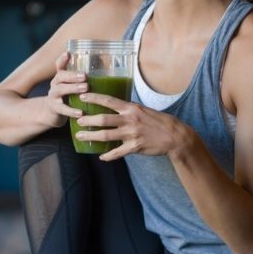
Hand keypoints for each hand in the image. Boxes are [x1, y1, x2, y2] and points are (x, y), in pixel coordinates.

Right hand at [41, 52, 88, 127]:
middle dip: (73, 75)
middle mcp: (55, 84)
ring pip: (60, 90)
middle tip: (85, 76)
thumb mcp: (72, 86)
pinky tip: (81, 113)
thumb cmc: (68, 97)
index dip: (62, 59)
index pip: (59, 65)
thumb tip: (104, 66)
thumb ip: (84, 78)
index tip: (68, 53)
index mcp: (61, 77)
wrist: (52, 113)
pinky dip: (71, 111)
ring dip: (73, 88)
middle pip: (60, 76)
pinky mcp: (54, 109)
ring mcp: (53, 96)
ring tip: (85, 88)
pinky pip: (62, 109)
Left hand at [74, 92, 191, 160]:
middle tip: (77, 120)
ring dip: (91, 136)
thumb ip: (130, 109)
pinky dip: (108, 156)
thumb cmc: (159, 122)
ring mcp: (131, 134)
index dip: (94, 98)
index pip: (109, 101)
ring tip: (81, 137)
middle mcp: (130, 120)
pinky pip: (117, 152)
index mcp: (131, 108)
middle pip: (103, 119)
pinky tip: (101, 157)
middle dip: (88, 120)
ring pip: (106, 136)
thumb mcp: (144, 110)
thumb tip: (117, 106)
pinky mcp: (135, 147)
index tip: (82, 97)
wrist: (175, 136)